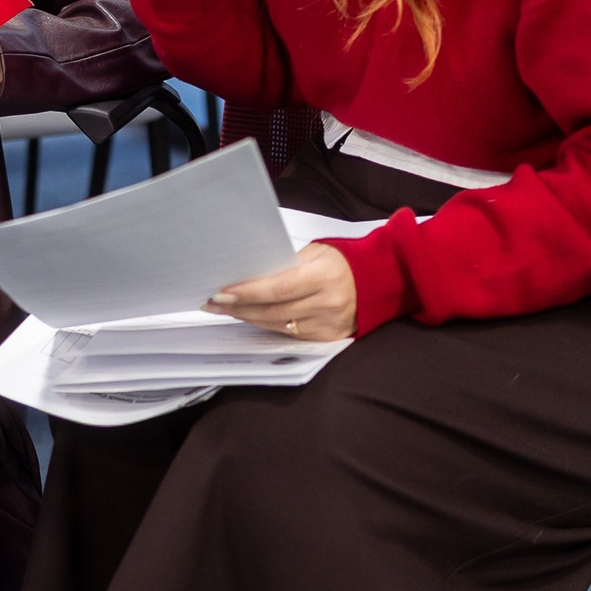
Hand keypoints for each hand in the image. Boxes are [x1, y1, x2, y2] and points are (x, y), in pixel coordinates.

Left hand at [204, 242, 355, 341]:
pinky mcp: (326, 337)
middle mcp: (326, 303)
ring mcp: (327, 324)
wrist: (379, 281)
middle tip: (211, 302)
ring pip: (276, 325)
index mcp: (324, 276)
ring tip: (223, 309)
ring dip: (246, 317)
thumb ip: (286, 264)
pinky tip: (248, 317)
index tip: (222, 292)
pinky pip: (287, 334)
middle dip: (238, 307)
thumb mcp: (317, 252)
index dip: (248, 292)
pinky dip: (265, 325)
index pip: (278, 288)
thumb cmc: (343, 261)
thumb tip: (250, 274)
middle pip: (272, 311)